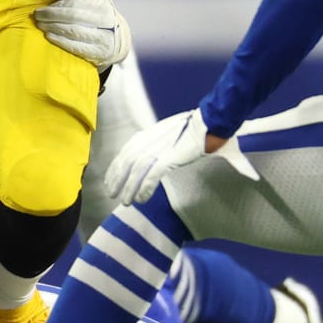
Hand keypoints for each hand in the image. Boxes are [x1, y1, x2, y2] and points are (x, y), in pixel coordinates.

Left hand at [34, 0, 131, 67]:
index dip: (57, 6)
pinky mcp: (100, 52)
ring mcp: (104, 37)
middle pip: (74, 16)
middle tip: (37, 17)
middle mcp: (106, 20)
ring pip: (74, 31)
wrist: (115, 39)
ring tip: (41, 25)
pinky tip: (49, 36)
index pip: (76, 3)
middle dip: (52, 16)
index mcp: (102, 4)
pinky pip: (77, 46)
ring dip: (54, 27)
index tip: (41, 9)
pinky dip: (61, 41)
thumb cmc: (94, 15)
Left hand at [106, 109, 257, 205]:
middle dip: (117, 179)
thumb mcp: (173, 133)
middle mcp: (150, 139)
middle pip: (126, 161)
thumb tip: (160, 158)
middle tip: (112, 194)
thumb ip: (163, 145)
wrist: (211, 121)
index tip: (110, 179)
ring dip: (129, 187)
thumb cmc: (197, 127)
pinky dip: (145, 188)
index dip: (116, 166)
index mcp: (150, 133)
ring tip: (126, 201)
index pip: (126, 150)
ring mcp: (160, 148)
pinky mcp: (170, 156)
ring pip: (136, 170)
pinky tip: (142, 198)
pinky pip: (152, 175)